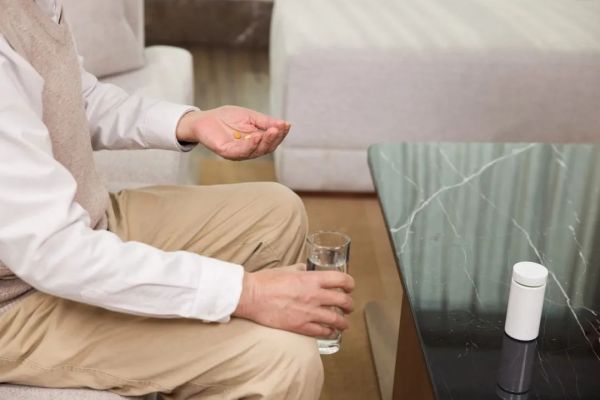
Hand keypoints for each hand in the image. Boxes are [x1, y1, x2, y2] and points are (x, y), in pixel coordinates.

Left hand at [176, 106, 290, 160]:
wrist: (205, 119)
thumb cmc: (227, 118)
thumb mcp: (251, 116)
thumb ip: (265, 122)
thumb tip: (284, 124)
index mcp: (256, 141)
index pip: (272, 140)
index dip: (280, 134)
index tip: (286, 125)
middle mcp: (249, 150)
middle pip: (267, 148)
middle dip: (274, 138)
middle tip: (279, 128)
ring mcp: (239, 153)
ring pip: (256, 151)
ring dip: (265, 142)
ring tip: (272, 131)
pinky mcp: (227, 152)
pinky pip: (241, 151)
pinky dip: (251, 145)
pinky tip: (256, 136)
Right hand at [233, 264, 354, 336]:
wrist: (251, 296)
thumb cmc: (265, 281)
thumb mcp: (286, 269)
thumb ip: (300, 269)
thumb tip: (306, 268)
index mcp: (311, 279)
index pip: (341, 279)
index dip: (350, 284)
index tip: (350, 287)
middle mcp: (314, 295)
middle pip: (343, 301)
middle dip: (349, 305)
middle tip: (349, 307)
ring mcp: (309, 312)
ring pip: (336, 319)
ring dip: (343, 322)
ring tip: (344, 324)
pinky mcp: (300, 326)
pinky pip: (322, 332)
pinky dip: (329, 332)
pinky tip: (330, 332)